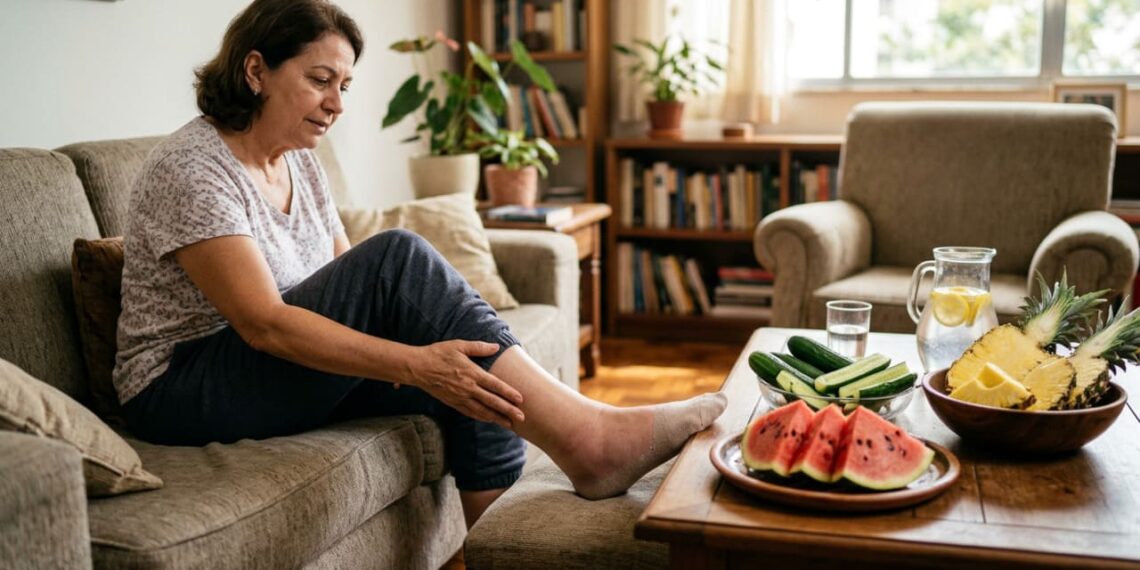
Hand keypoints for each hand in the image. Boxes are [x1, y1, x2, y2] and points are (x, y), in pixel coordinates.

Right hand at [406, 340, 524, 428]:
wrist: (417, 368)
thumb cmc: (438, 353)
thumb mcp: (459, 345)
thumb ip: (479, 347)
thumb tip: (496, 347)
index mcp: (471, 373)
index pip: (495, 385)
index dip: (509, 393)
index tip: (521, 399)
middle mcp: (468, 388)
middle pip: (492, 401)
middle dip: (508, 410)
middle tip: (522, 418)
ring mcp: (460, 397)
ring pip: (482, 411)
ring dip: (497, 418)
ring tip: (510, 424)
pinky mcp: (453, 402)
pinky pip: (470, 412)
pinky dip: (482, 417)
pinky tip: (490, 420)